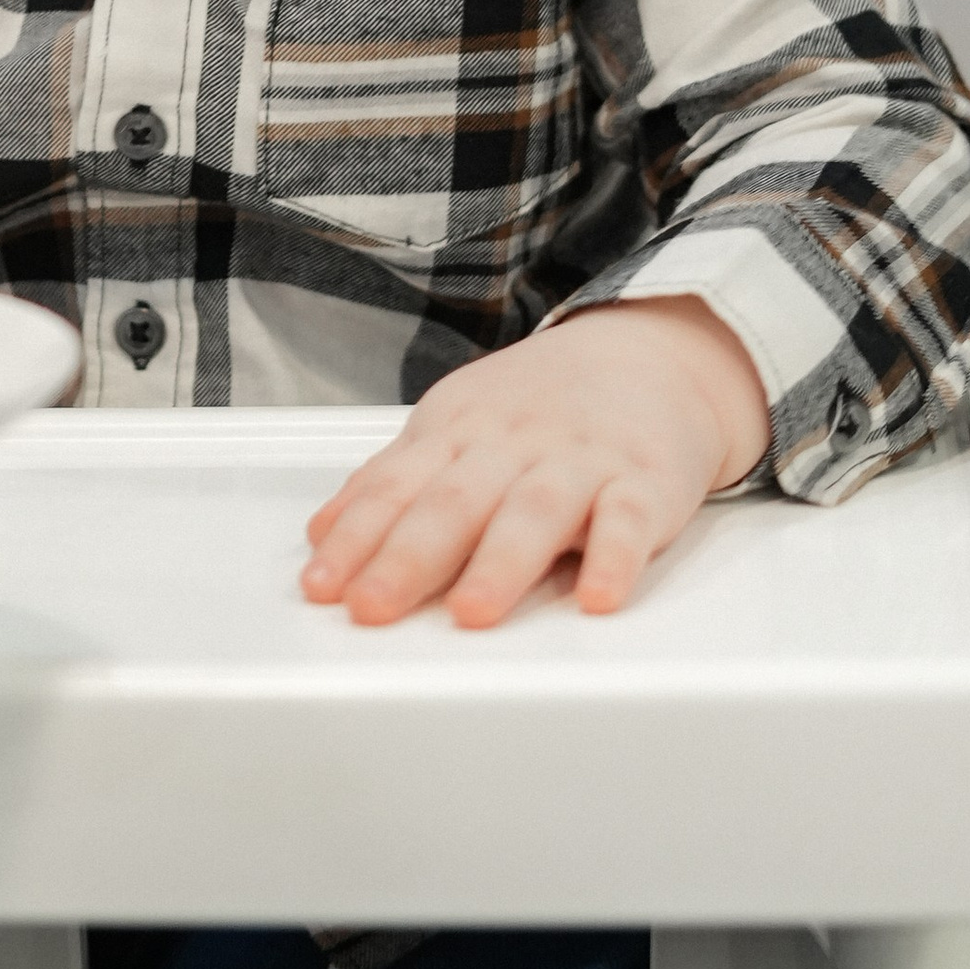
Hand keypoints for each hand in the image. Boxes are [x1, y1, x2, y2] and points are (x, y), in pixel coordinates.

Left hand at [299, 297, 770, 628]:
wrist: (648, 355)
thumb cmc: (538, 406)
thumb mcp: (453, 426)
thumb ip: (390, 482)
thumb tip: (322, 535)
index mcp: (457, 431)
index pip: (395, 487)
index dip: (355, 537)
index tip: (321, 586)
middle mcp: (512, 445)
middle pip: (454, 503)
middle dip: (407, 558)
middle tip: (372, 607)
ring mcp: (579, 463)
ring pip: (535, 512)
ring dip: (501, 564)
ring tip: (471, 612)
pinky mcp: (644, 483)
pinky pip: (628, 521)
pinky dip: (614, 559)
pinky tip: (597, 597)